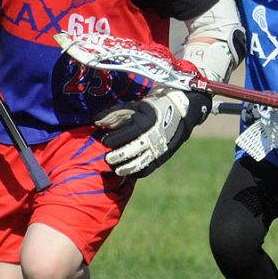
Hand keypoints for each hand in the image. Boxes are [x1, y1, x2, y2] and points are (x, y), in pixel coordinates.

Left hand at [96, 89, 211, 176]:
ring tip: (116, 170)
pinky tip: (130, 172)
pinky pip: (148, 169)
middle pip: (129, 152)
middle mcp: (151, 138)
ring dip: (125, 169)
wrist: (181, 111)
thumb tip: (96, 122)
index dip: (111, 140)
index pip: (122, 136)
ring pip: (139, 164)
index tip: (104, 141)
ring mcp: (158, 149)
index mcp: (143, 123)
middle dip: (116, 157)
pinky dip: (138, 172)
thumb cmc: (152, 107)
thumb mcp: (134, 106)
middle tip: (108, 159)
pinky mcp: (163, 156)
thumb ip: (114, 114)